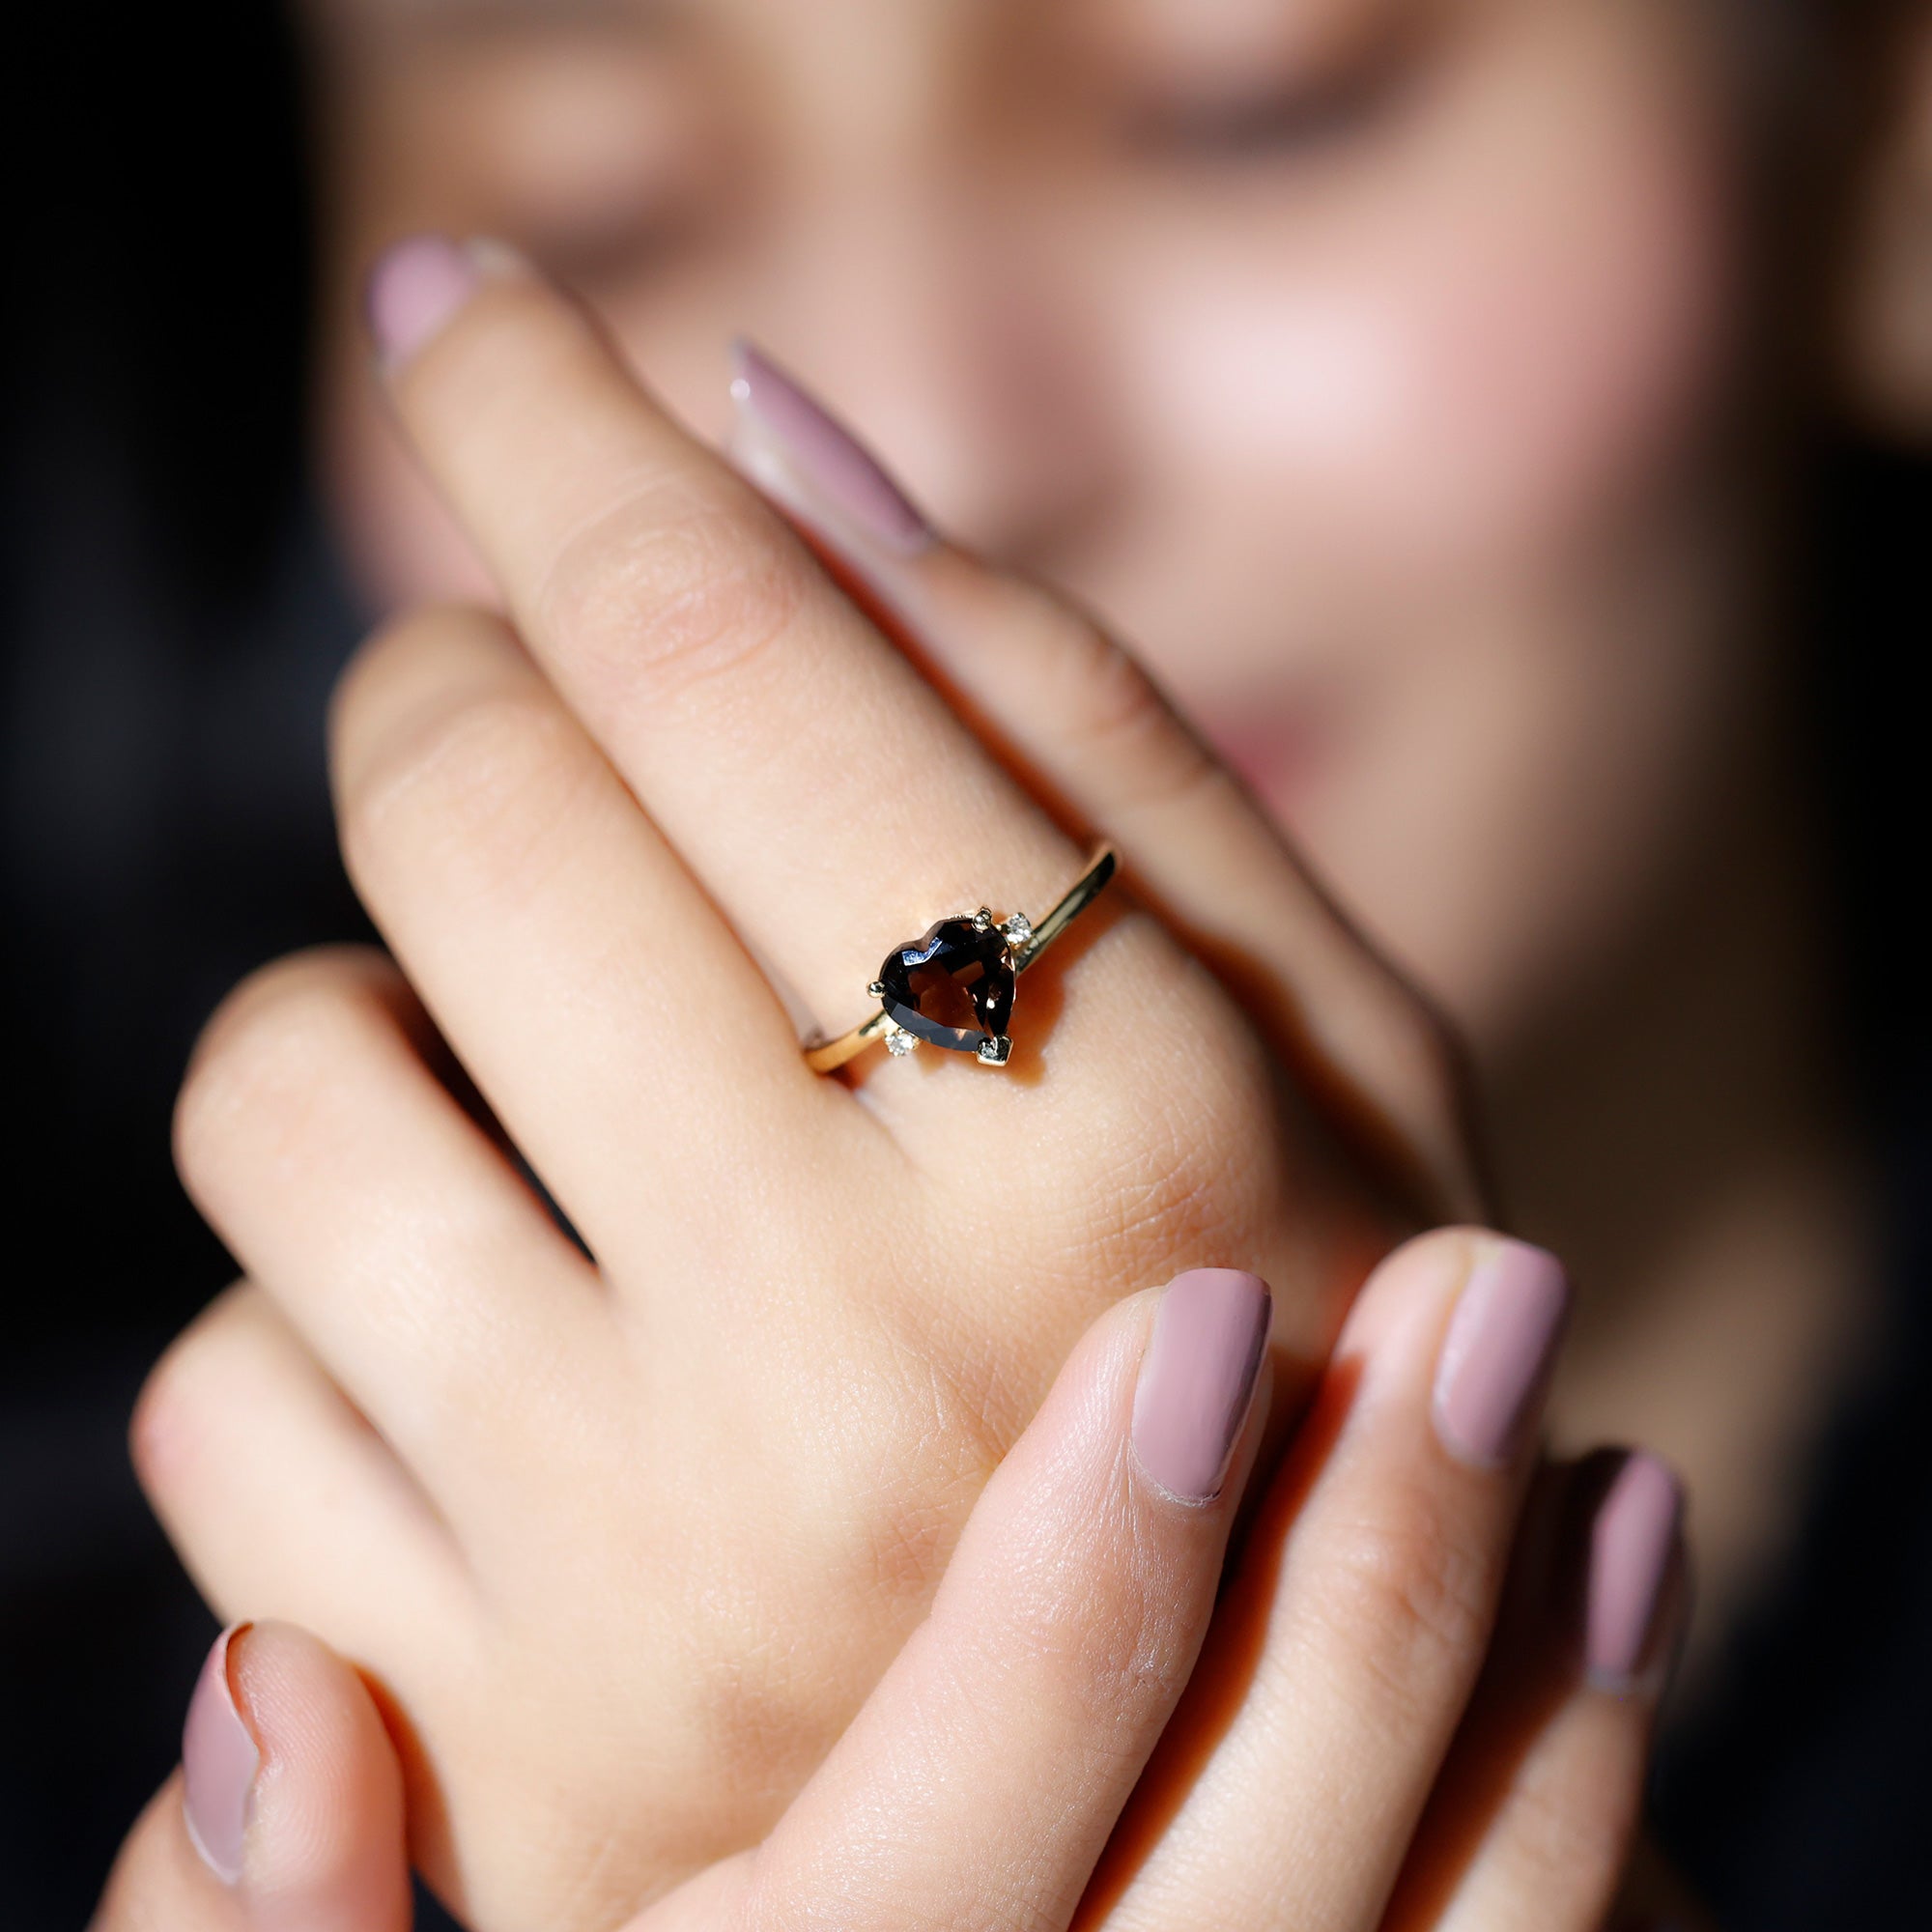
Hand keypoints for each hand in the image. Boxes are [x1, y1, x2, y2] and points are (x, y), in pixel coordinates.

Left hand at [135, 237, 1471, 1930]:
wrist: (1226, 1806)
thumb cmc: (1308, 1365)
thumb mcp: (1325, 1049)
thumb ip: (1078, 722)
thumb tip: (767, 422)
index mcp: (1130, 1143)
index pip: (731, 650)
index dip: (562, 427)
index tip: (473, 310)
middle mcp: (870, 1359)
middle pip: (469, 801)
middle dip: (456, 678)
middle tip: (521, 694)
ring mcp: (640, 1576)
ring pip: (284, 1084)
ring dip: (382, 1008)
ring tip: (554, 1091)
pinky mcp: (473, 1749)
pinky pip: (219, 1390)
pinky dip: (333, 1303)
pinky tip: (513, 1351)